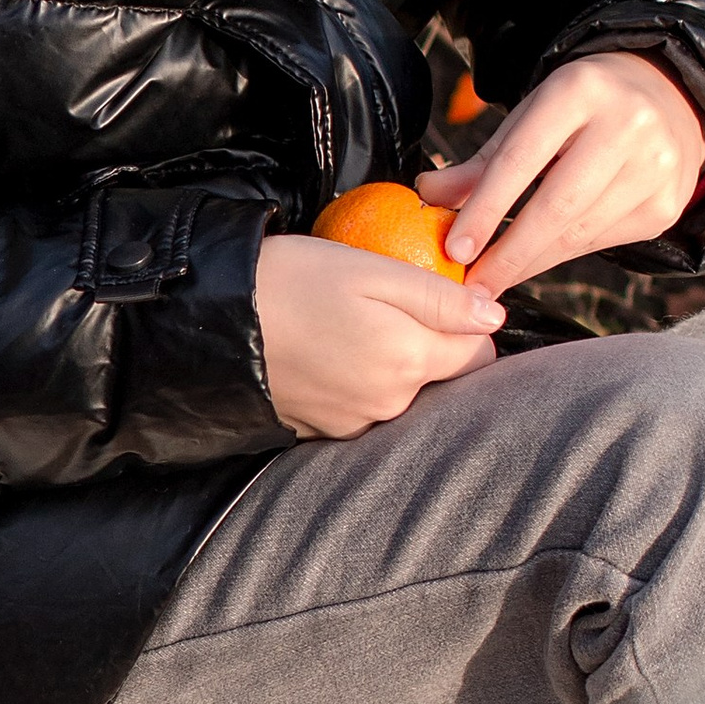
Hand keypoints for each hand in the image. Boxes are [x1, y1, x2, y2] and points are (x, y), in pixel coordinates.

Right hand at [255, 233, 504, 439]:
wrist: (210, 322)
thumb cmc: (292, 280)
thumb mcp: (371, 270)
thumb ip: (439, 297)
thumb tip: (494, 318)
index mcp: (410, 359)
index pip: (479, 355)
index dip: (466, 326)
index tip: (436, 302)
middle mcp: (389, 402)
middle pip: (439, 378)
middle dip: (425, 347)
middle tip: (381, 308)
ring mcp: (353, 422)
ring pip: (398, 394)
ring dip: (387, 367)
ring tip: (347, 330)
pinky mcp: (321, 432)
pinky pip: (359, 408)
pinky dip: (352, 384)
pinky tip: (325, 356)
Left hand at [415, 53, 704, 298]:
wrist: (666, 101)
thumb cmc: (579, 111)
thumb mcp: (530, 117)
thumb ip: (481, 161)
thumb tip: (429, 195)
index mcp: (580, 90)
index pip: (522, 159)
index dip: (485, 209)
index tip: (455, 251)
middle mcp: (628, 124)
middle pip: (558, 204)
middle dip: (509, 253)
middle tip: (472, 287)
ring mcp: (656, 166)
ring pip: (581, 231)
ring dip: (531, 262)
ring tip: (495, 279)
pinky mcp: (667, 203)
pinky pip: (603, 241)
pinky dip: (563, 256)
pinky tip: (537, 261)